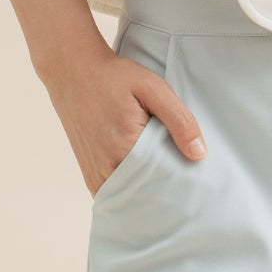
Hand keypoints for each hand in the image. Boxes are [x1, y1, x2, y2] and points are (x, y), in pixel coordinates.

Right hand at [50, 47, 208, 195]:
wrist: (73, 72)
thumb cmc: (115, 78)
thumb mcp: (153, 88)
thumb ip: (179, 120)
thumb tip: (199, 154)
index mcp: (125, 148)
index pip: (162, 183)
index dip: (181, 183)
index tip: (195, 180)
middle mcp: (106, 168)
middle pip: (147, 195)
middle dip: (166, 192)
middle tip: (186, 184)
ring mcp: (95, 174)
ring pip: (130, 198)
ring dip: (148, 194)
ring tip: (167, 182)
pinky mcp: (89, 174)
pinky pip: (114, 194)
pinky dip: (130, 191)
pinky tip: (145, 180)